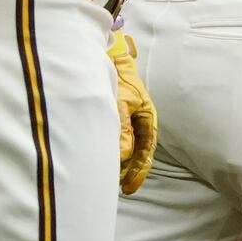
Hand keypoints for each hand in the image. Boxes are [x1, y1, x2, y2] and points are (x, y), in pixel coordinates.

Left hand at [109, 30, 156, 195]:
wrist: (102, 51)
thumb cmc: (116, 73)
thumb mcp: (121, 100)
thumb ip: (121, 127)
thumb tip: (123, 155)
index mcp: (147, 115)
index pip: (146, 148)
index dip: (139, 169)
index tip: (128, 188)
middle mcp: (136, 119)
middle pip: (136, 151)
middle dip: (127, 170)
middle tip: (116, 188)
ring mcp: (123, 117)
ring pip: (123, 146)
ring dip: (116, 162)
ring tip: (104, 179)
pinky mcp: (108, 114)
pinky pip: (109, 138)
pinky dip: (105, 150)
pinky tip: (95, 158)